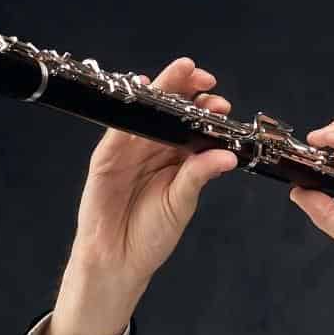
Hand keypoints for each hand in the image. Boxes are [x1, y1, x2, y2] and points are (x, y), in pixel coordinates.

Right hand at [69, 55, 240, 294]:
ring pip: (146, 112)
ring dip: (163, 90)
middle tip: (205, 79)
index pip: (191, 125)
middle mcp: (153, 149)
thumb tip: (227, 156)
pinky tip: (143, 90)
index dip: (205, 109)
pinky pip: (118, 129)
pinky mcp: (106, 157)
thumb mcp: (181, 202)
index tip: (221, 103)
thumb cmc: (150, 235)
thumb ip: (199, 175)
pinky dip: (130, 110)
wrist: (119, 260)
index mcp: (175, 159)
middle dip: (186, 88)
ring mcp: (128, 150)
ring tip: (183, 74)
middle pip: (169, 110)